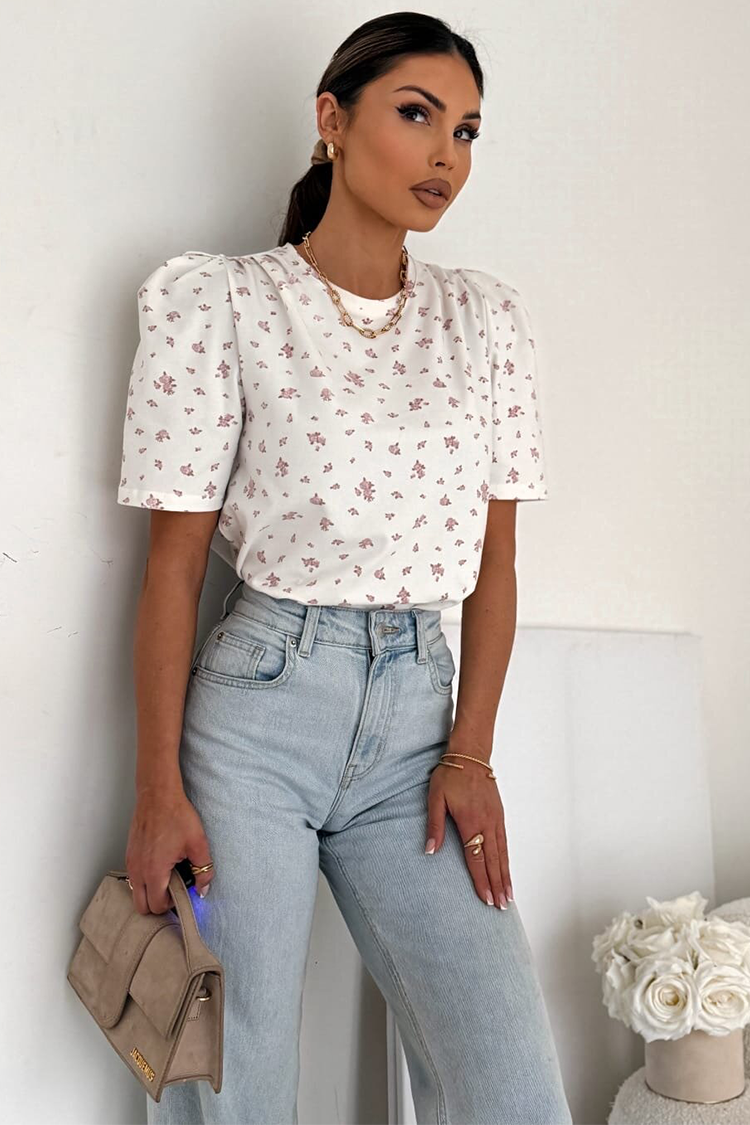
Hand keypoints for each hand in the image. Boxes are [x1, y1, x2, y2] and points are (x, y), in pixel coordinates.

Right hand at [125, 785, 214, 914]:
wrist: (158, 795)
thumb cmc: (176, 816)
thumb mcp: (198, 843)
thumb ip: (203, 870)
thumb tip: (203, 888)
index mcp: (154, 872)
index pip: (157, 906)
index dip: (172, 905)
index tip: (182, 893)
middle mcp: (138, 870)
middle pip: (141, 906)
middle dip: (157, 904)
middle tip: (174, 890)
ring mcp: (131, 862)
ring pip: (135, 892)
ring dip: (149, 892)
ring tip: (168, 876)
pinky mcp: (130, 854)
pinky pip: (133, 877)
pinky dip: (144, 879)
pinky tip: (160, 864)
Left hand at [425, 743, 512, 908]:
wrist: (471, 754)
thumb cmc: (450, 775)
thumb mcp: (436, 798)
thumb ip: (435, 825)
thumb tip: (430, 851)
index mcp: (470, 822)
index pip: (476, 858)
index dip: (481, 880)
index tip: (486, 899)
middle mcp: (487, 824)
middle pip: (493, 861)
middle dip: (497, 885)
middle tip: (501, 907)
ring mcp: (496, 819)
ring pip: (502, 854)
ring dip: (505, 876)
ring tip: (509, 896)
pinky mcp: (499, 815)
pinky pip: (505, 842)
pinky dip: (507, 860)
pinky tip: (507, 870)